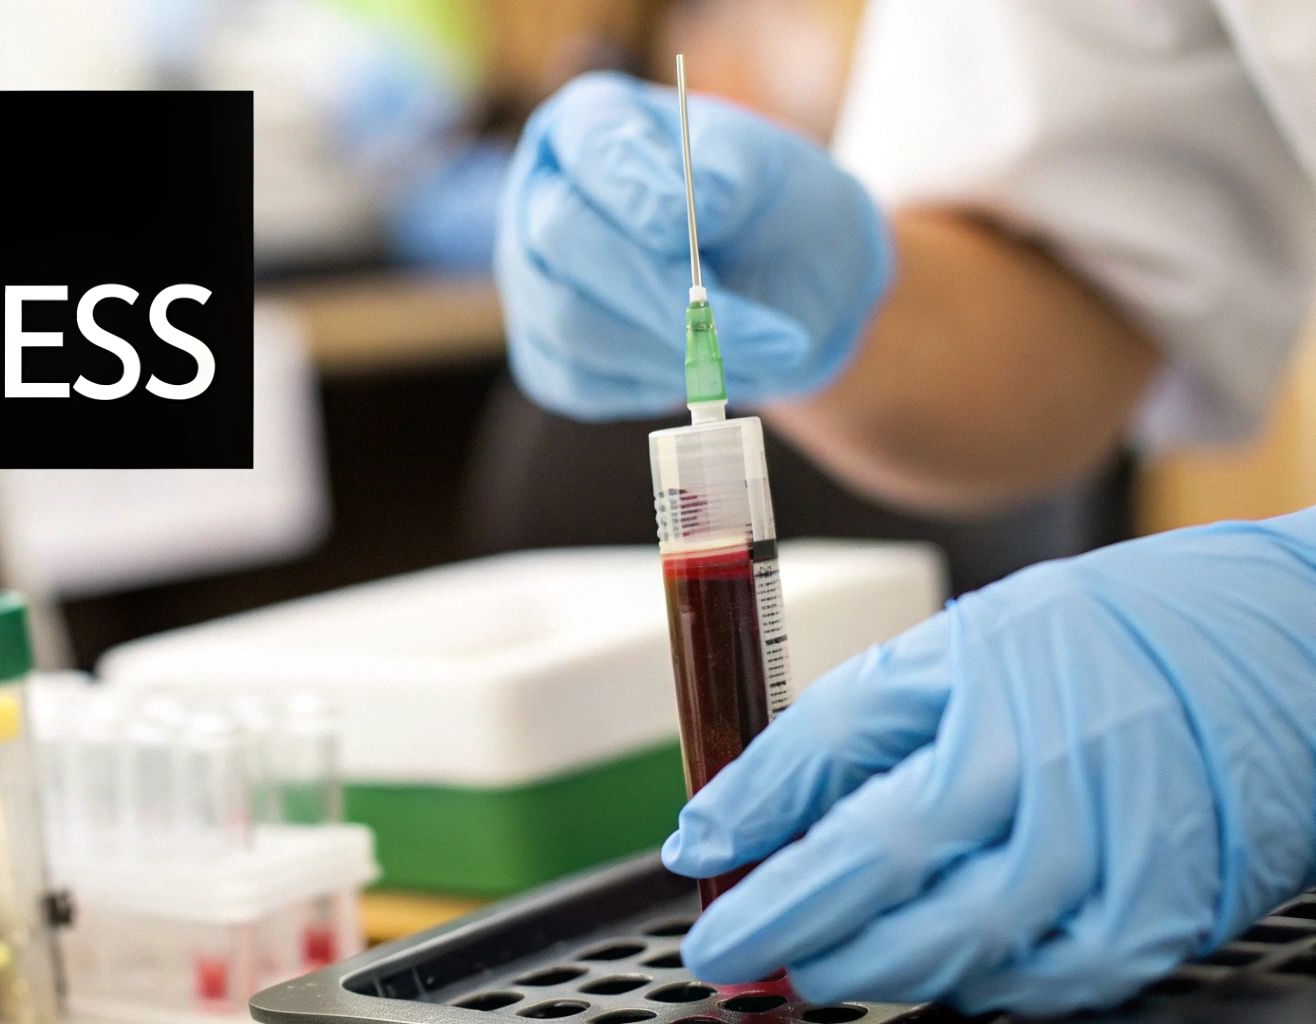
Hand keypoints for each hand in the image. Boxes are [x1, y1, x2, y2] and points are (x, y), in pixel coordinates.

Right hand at [494, 71, 891, 420]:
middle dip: (658, 288)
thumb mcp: (770, 171)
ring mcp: (533, 281)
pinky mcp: (547, 355)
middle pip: (561, 237)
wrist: (778, 285)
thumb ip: (732, 172)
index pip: (589, 146)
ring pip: (571, 320)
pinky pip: (583, 381)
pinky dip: (656, 382)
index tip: (698, 226)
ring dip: (671, 346)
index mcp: (587, 127)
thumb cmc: (766, 210)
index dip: (635, 188)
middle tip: (744, 320)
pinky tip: (708, 365)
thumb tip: (700, 209)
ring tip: (757, 348)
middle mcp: (540, 199)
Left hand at [662, 509, 1315, 1014]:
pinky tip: (932, 970)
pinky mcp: (1164, 917)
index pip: (839, 794)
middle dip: (795, 930)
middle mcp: (1050, 785)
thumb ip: (837, 738)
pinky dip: (979, 986)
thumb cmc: (1097, 639)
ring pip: (964, 949)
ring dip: (872, 967)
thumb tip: (728, 819)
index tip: (698, 880)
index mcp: (987, 710)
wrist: (1277, 646)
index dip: (753, 843)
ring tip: (815, 963)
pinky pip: (1052, 983)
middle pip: (892, 885)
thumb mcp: (950, 653)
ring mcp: (1116, 859)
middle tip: (737, 951)